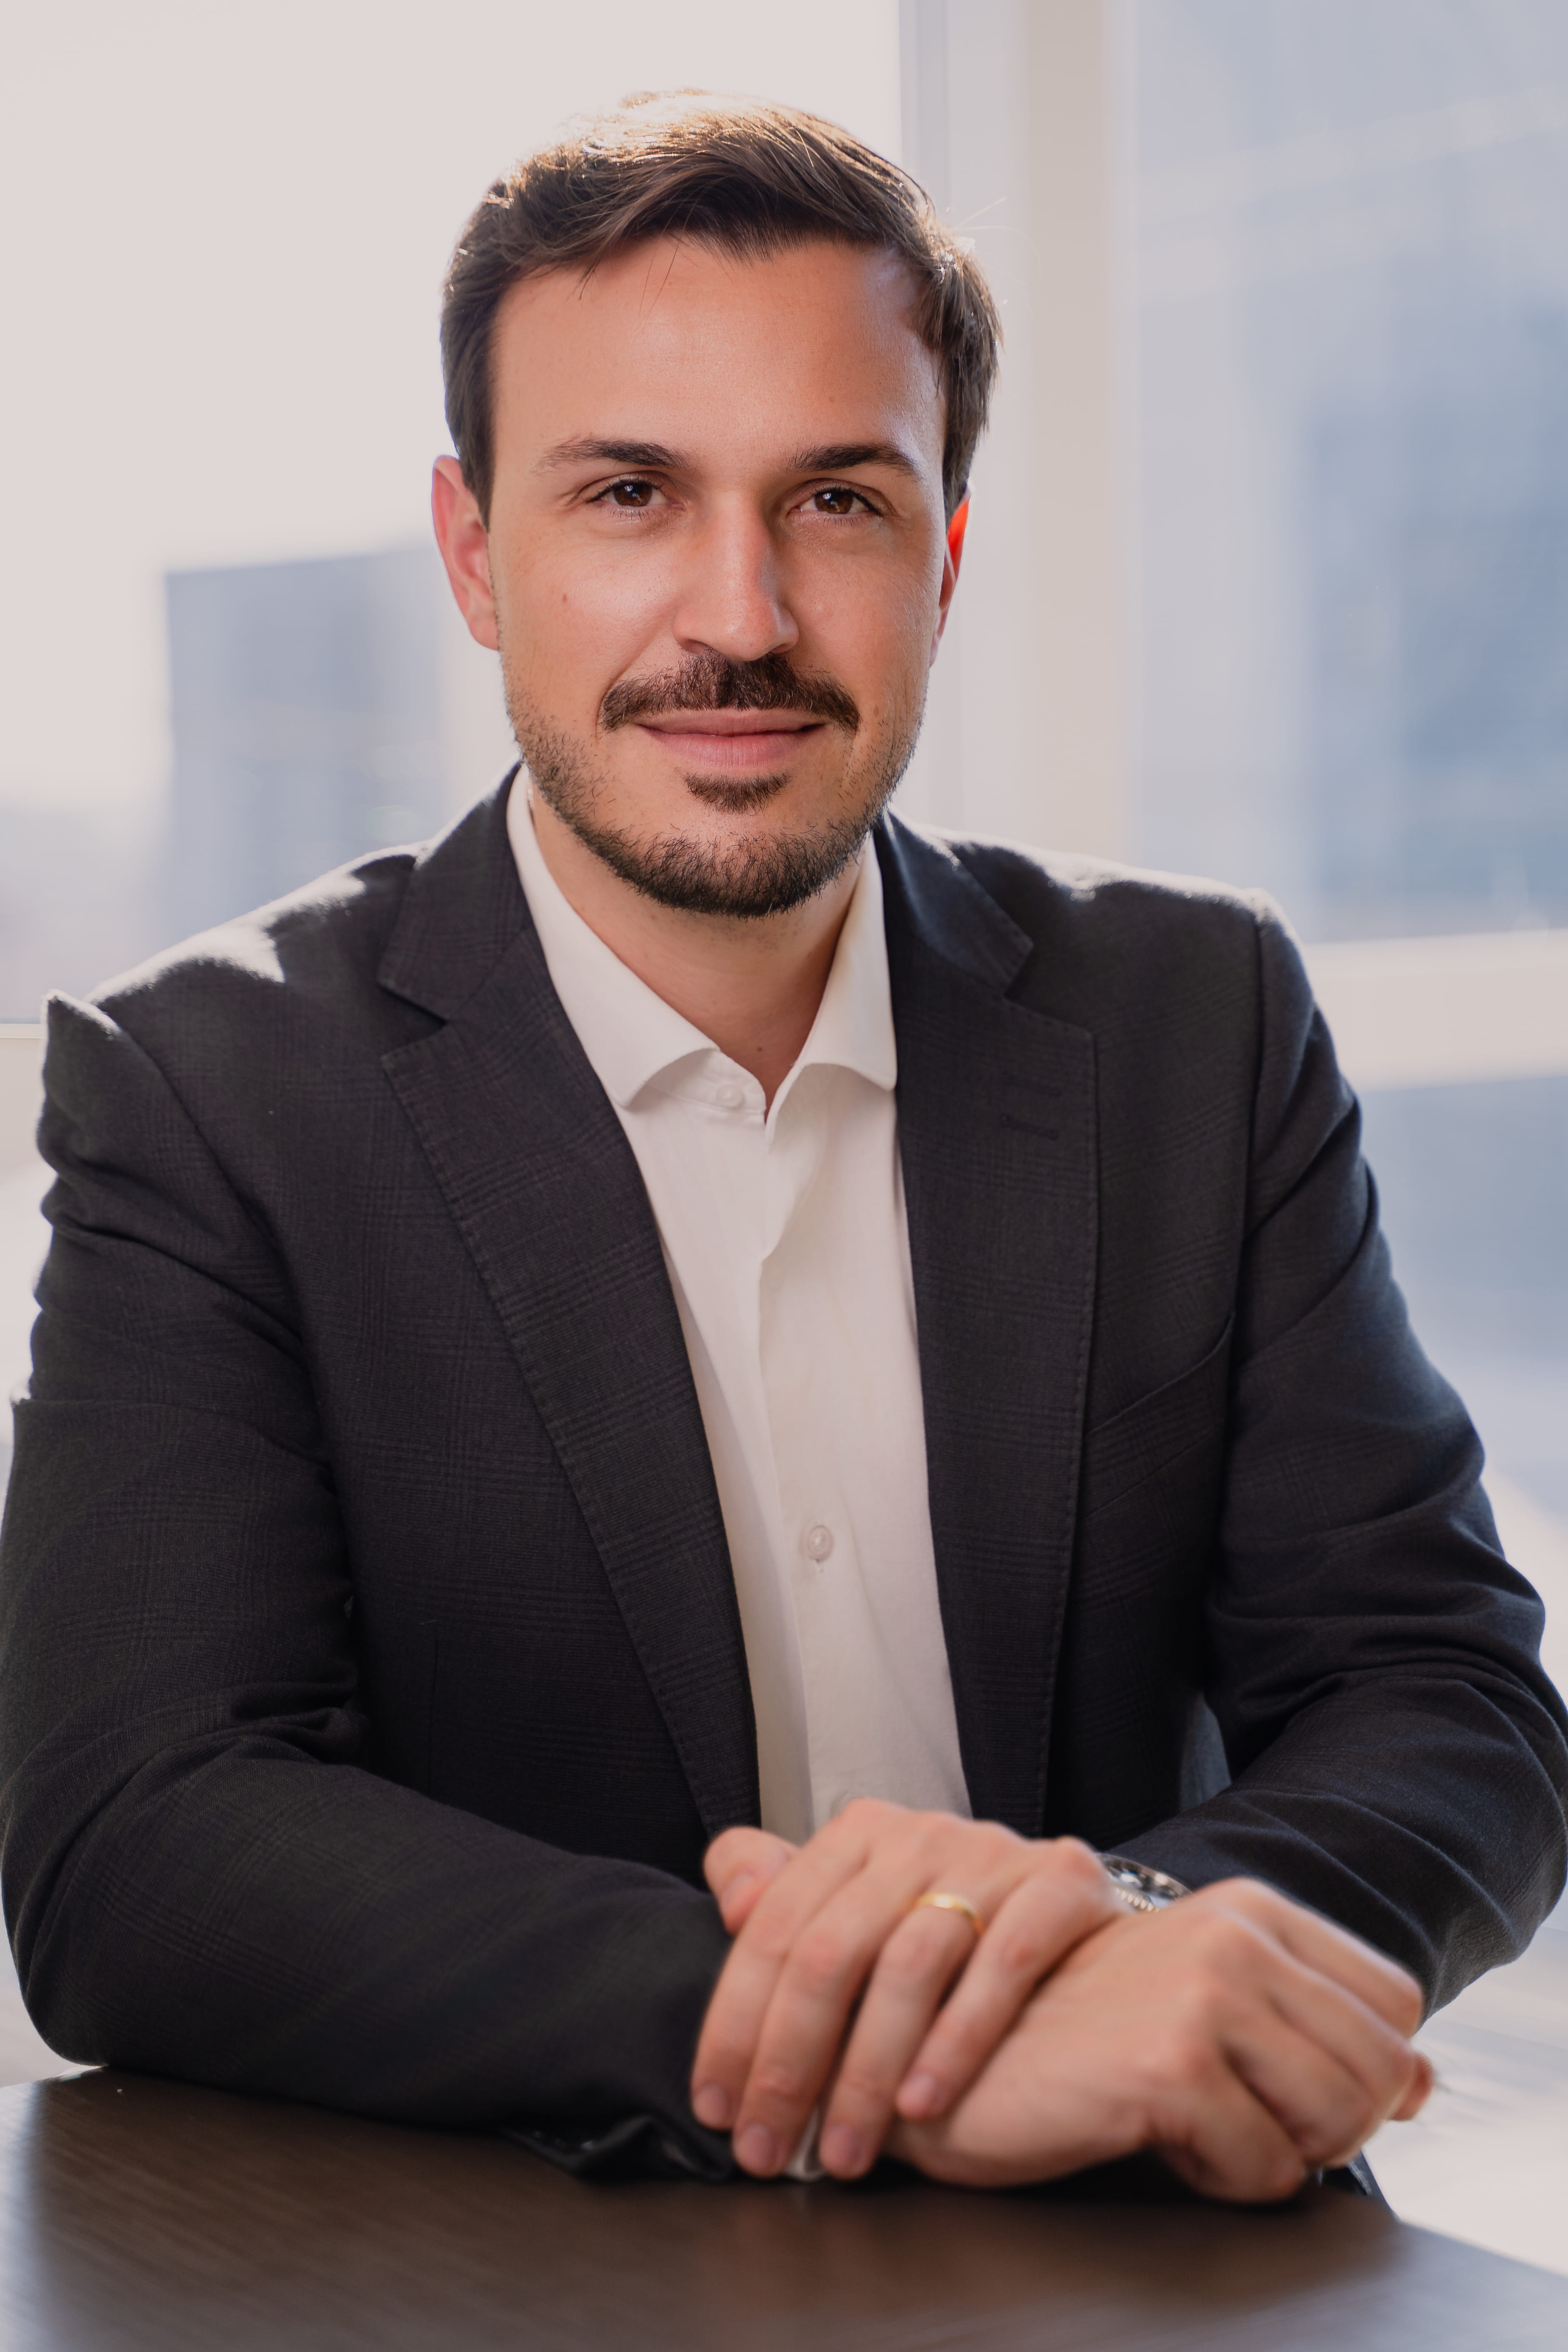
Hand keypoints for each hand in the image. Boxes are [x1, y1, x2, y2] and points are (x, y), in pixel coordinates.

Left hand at [691, 1800, 1122, 2177]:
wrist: (1115, 1983)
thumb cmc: (972, 1966)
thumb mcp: (868, 1932)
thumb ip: (797, 1915)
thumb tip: (731, 1901)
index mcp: (862, 1834)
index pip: (774, 1926)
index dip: (735, 2021)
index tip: (716, 2105)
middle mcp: (924, 1833)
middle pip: (832, 1949)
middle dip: (787, 2062)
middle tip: (765, 2144)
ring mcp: (996, 1852)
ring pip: (910, 1963)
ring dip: (866, 2074)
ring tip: (844, 2150)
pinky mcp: (1064, 1882)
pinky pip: (1003, 1962)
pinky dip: (956, 2041)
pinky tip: (923, 2104)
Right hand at [888, 1877, 1432, 2200]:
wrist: (950, 2052)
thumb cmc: (1073, 2035)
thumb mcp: (1200, 2005)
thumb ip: (1307, 2026)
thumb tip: (1419, 2082)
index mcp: (1246, 1909)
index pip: (1393, 2003)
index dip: (1363, 2068)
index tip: (1292, 2091)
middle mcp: (1235, 1935)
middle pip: (1381, 2069)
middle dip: (1329, 2125)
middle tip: (1244, 2125)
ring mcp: (1205, 1993)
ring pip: (1339, 2120)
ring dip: (1280, 2153)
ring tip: (1200, 2130)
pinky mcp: (1172, 2064)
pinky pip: (1270, 2169)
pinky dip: (1226, 2180)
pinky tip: (1157, 2141)